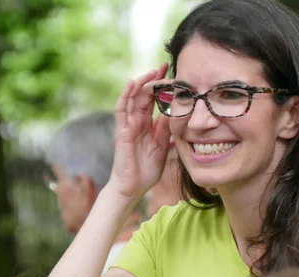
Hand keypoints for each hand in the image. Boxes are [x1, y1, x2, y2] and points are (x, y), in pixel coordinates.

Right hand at [109, 63, 171, 202]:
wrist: (132, 188)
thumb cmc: (146, 171)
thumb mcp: (162, 147)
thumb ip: (166, 130)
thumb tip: (177, 113)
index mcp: (146, 126)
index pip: (154, 101)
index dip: (162, 88)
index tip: (175, 77)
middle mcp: (136, 122)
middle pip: (144, 95)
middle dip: (154, 80)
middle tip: (166, 67)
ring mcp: (127, 125)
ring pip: (133, 98)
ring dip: (142, 83)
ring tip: (153, 71)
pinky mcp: (121, 131)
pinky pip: (121, 109)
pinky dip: (126, 95)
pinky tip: (133, 83)